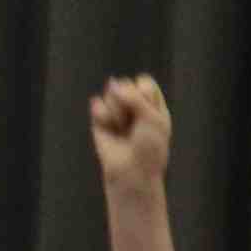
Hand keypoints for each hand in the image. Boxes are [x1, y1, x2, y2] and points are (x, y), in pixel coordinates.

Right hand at [88, 77, 172, 194]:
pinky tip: (109, 129)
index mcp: (153, 104)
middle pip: (125, 84)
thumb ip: (135, 97)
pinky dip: (103, 116)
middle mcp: (135, 104)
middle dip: (128, 103)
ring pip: (110, 92)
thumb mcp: (152, 119)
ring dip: (117, 111)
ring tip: (123, 128)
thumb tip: (112, 82)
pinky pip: (97, 103)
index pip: (144, 82)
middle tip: (135, 124)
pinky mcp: (100, 117)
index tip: (147, 110)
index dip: (142, 92)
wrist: (131, 169)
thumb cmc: (149, 146)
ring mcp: (117, 109)